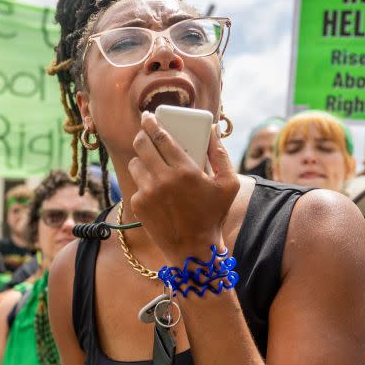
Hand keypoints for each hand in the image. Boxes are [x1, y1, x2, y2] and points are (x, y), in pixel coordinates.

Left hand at [127, 112, 238, 259]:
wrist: (193, 249)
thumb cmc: (213, 215)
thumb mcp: (228, 184)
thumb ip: (220, 154)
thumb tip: (211, 129)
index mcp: (185, 171)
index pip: (161, 137)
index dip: (152, 123)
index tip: (148, 116)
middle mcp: (163, 179)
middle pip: (141, 145)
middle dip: (142, 135)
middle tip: (145, 132)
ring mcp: (147, 192)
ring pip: (135, 163)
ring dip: (142, 159)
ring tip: (152, 162)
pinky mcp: (138, 204)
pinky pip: (136, 184)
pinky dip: (144, 182)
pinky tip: (156, 189)